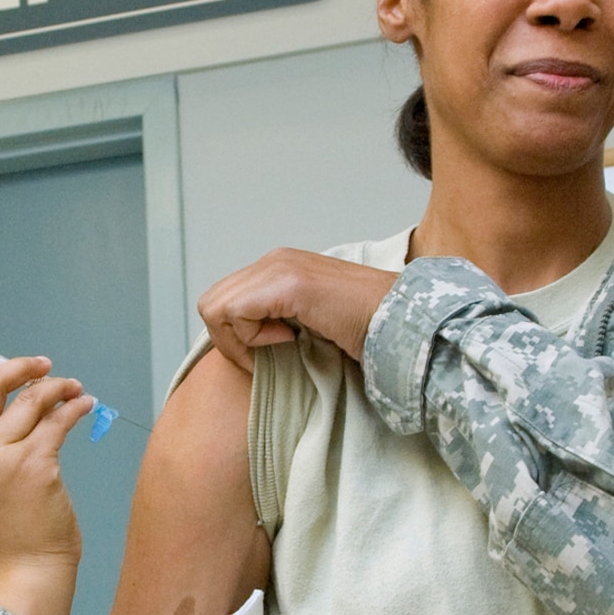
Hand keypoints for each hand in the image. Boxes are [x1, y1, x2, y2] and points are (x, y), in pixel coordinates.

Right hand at [0, 325, 91, 614]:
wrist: (26, 566)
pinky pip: (59, 419)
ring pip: (32, 399)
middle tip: (43, 364)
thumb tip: (17, 395)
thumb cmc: (9, 526)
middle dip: (20, 367)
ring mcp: (0, 456)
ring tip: (73, 389)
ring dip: (58, 387)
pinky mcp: (35, 463)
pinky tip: (85, 405)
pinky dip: (75, 406)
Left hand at [197, 248, 397, 369]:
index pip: (224, 299)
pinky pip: (236, 313)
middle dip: (230, 339)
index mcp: (278, 267)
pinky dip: (253, 337)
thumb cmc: (364, 330)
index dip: (234, 335)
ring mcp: (279, 267)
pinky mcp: (287, 284)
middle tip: (267, 354)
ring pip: (215, 308)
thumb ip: (277, 319)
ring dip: (241, 339)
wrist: (402, 322)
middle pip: (211, 302)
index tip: (268, 352)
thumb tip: (244, 340)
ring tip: (280, 344)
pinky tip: (289, 339)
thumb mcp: (309, 321)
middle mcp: (274, 260)